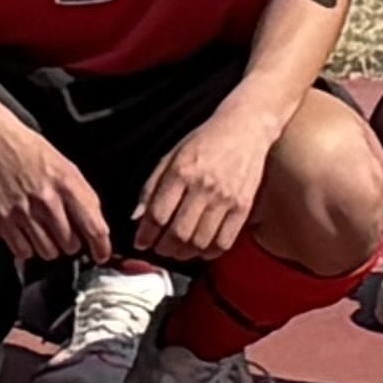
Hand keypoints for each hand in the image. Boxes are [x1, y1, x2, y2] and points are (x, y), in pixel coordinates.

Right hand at [0, 91, 110, 270]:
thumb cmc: (30, 151)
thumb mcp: (66, 166)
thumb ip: (83, 196)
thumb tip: (96, 229)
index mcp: (67, 184)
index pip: (94, 228)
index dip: (101, 247)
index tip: (100, 254)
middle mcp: (46, 200)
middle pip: (70, 245)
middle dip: (71, 243)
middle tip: (64, 231)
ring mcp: (23, 211)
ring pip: (48, 252)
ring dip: (50, 247)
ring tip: (44, 231)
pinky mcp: (2, 218)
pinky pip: (23, 251)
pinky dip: (27, 247)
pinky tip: (26, 232)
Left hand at [133, 106, 272, 266]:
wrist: (245, 129)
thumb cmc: (205, 141)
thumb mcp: (171, 156)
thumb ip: (152, 186)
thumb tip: (137, 216)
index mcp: (182, 171)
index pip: (158, 214)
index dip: (146, 234)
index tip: (141, 241)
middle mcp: (204, 186)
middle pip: (179, 233)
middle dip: (163, 248)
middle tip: (158, 249)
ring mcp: (226, 198)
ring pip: (200, 242)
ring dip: (184, 254)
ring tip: (176, 251)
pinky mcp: (243, 207)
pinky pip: (224, 242)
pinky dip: (209, 252)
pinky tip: (200, 249)